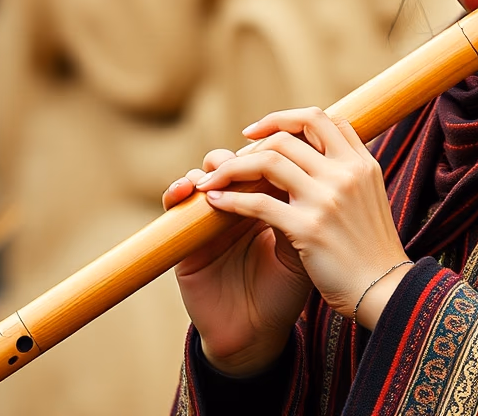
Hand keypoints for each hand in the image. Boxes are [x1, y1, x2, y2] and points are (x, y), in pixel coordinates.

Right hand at [163, 150, 312, 376]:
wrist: (258, 334)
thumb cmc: (285, 292)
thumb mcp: (300, 248)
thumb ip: (300, 209)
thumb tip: (302, 167)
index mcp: (269, 203)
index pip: (267, 163)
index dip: (273, 149)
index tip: (284, 143)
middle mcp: (238, 206)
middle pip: (236, 161)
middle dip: (243, 154)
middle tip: (252, 156)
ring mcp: (210, 220)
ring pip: (205, 175)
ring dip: (212, 167)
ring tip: (220, 172)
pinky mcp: (186, 238)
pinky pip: (175, 208)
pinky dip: (177, 192)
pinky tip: (187, 189)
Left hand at [193, 107, 412, 328]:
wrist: (385, 291)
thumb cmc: (371, 249)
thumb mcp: (369, 197)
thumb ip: (345, 173)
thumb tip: (315, 154)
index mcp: (361, 163)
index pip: (320, 119)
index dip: (284, 119)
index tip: (258, 133)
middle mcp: (346, 173)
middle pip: (287, 136)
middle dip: (251, 144)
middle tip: (231, 160)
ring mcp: (327, 199)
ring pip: (268, 161)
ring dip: (232, 167)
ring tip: (213, 179)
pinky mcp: (308, 229)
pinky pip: (258, 203)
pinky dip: (230, 199)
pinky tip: (215, 202)